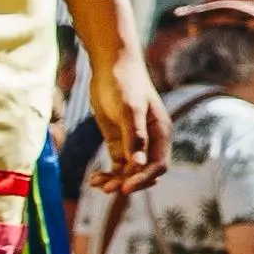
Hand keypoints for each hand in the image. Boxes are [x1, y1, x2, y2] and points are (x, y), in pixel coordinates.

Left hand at [92, 63, 171, 193]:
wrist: (111, 65)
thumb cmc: (125, 83)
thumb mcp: (129, 109)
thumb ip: (134, 137)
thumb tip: (138, 164)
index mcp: (160, 133)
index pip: (158, 165)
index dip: (143, 178)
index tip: (125, 188)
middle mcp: (150, 140)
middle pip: (144, 172)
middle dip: (128, 182)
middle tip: (107, 188)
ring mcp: (133, 142)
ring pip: (129, 171)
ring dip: (115, 181)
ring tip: (96, 183)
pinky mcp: (117, 141)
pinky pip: (117, 165)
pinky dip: (107, 174)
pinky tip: (93, 178)